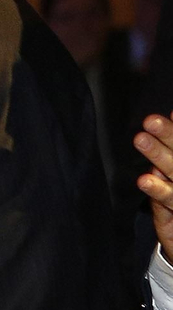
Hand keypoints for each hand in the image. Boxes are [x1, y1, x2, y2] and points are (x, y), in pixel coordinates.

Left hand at [136, 114, 172, 253]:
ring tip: (140, 139)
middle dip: (168, 134)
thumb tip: (171, 112)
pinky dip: (157, 190)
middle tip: (150, 120)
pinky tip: (143, 180)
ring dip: (158, 155)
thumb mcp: (172, 171)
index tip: (171, 111)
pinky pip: (169, 198)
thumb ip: (172, 143)